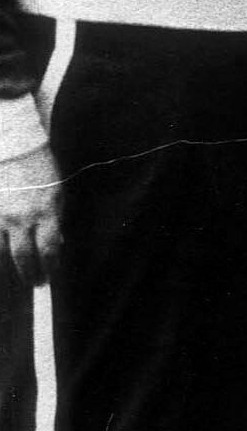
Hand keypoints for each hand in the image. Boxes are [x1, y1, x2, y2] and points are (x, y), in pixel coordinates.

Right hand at [0, 145, 61, 287]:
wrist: (16, 148)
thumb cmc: (41, 170)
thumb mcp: (58, 194)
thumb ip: (56, 220)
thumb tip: (55, 244)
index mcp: (45, 213)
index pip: (48, 250)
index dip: (49, 267)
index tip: (50, 275)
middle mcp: (21, 219)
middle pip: (23, 256)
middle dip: (30, 273)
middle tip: (34, 282)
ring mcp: (0, 217)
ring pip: (0, 252)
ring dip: (8, 268)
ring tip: (14, 276)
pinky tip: (1, 259)